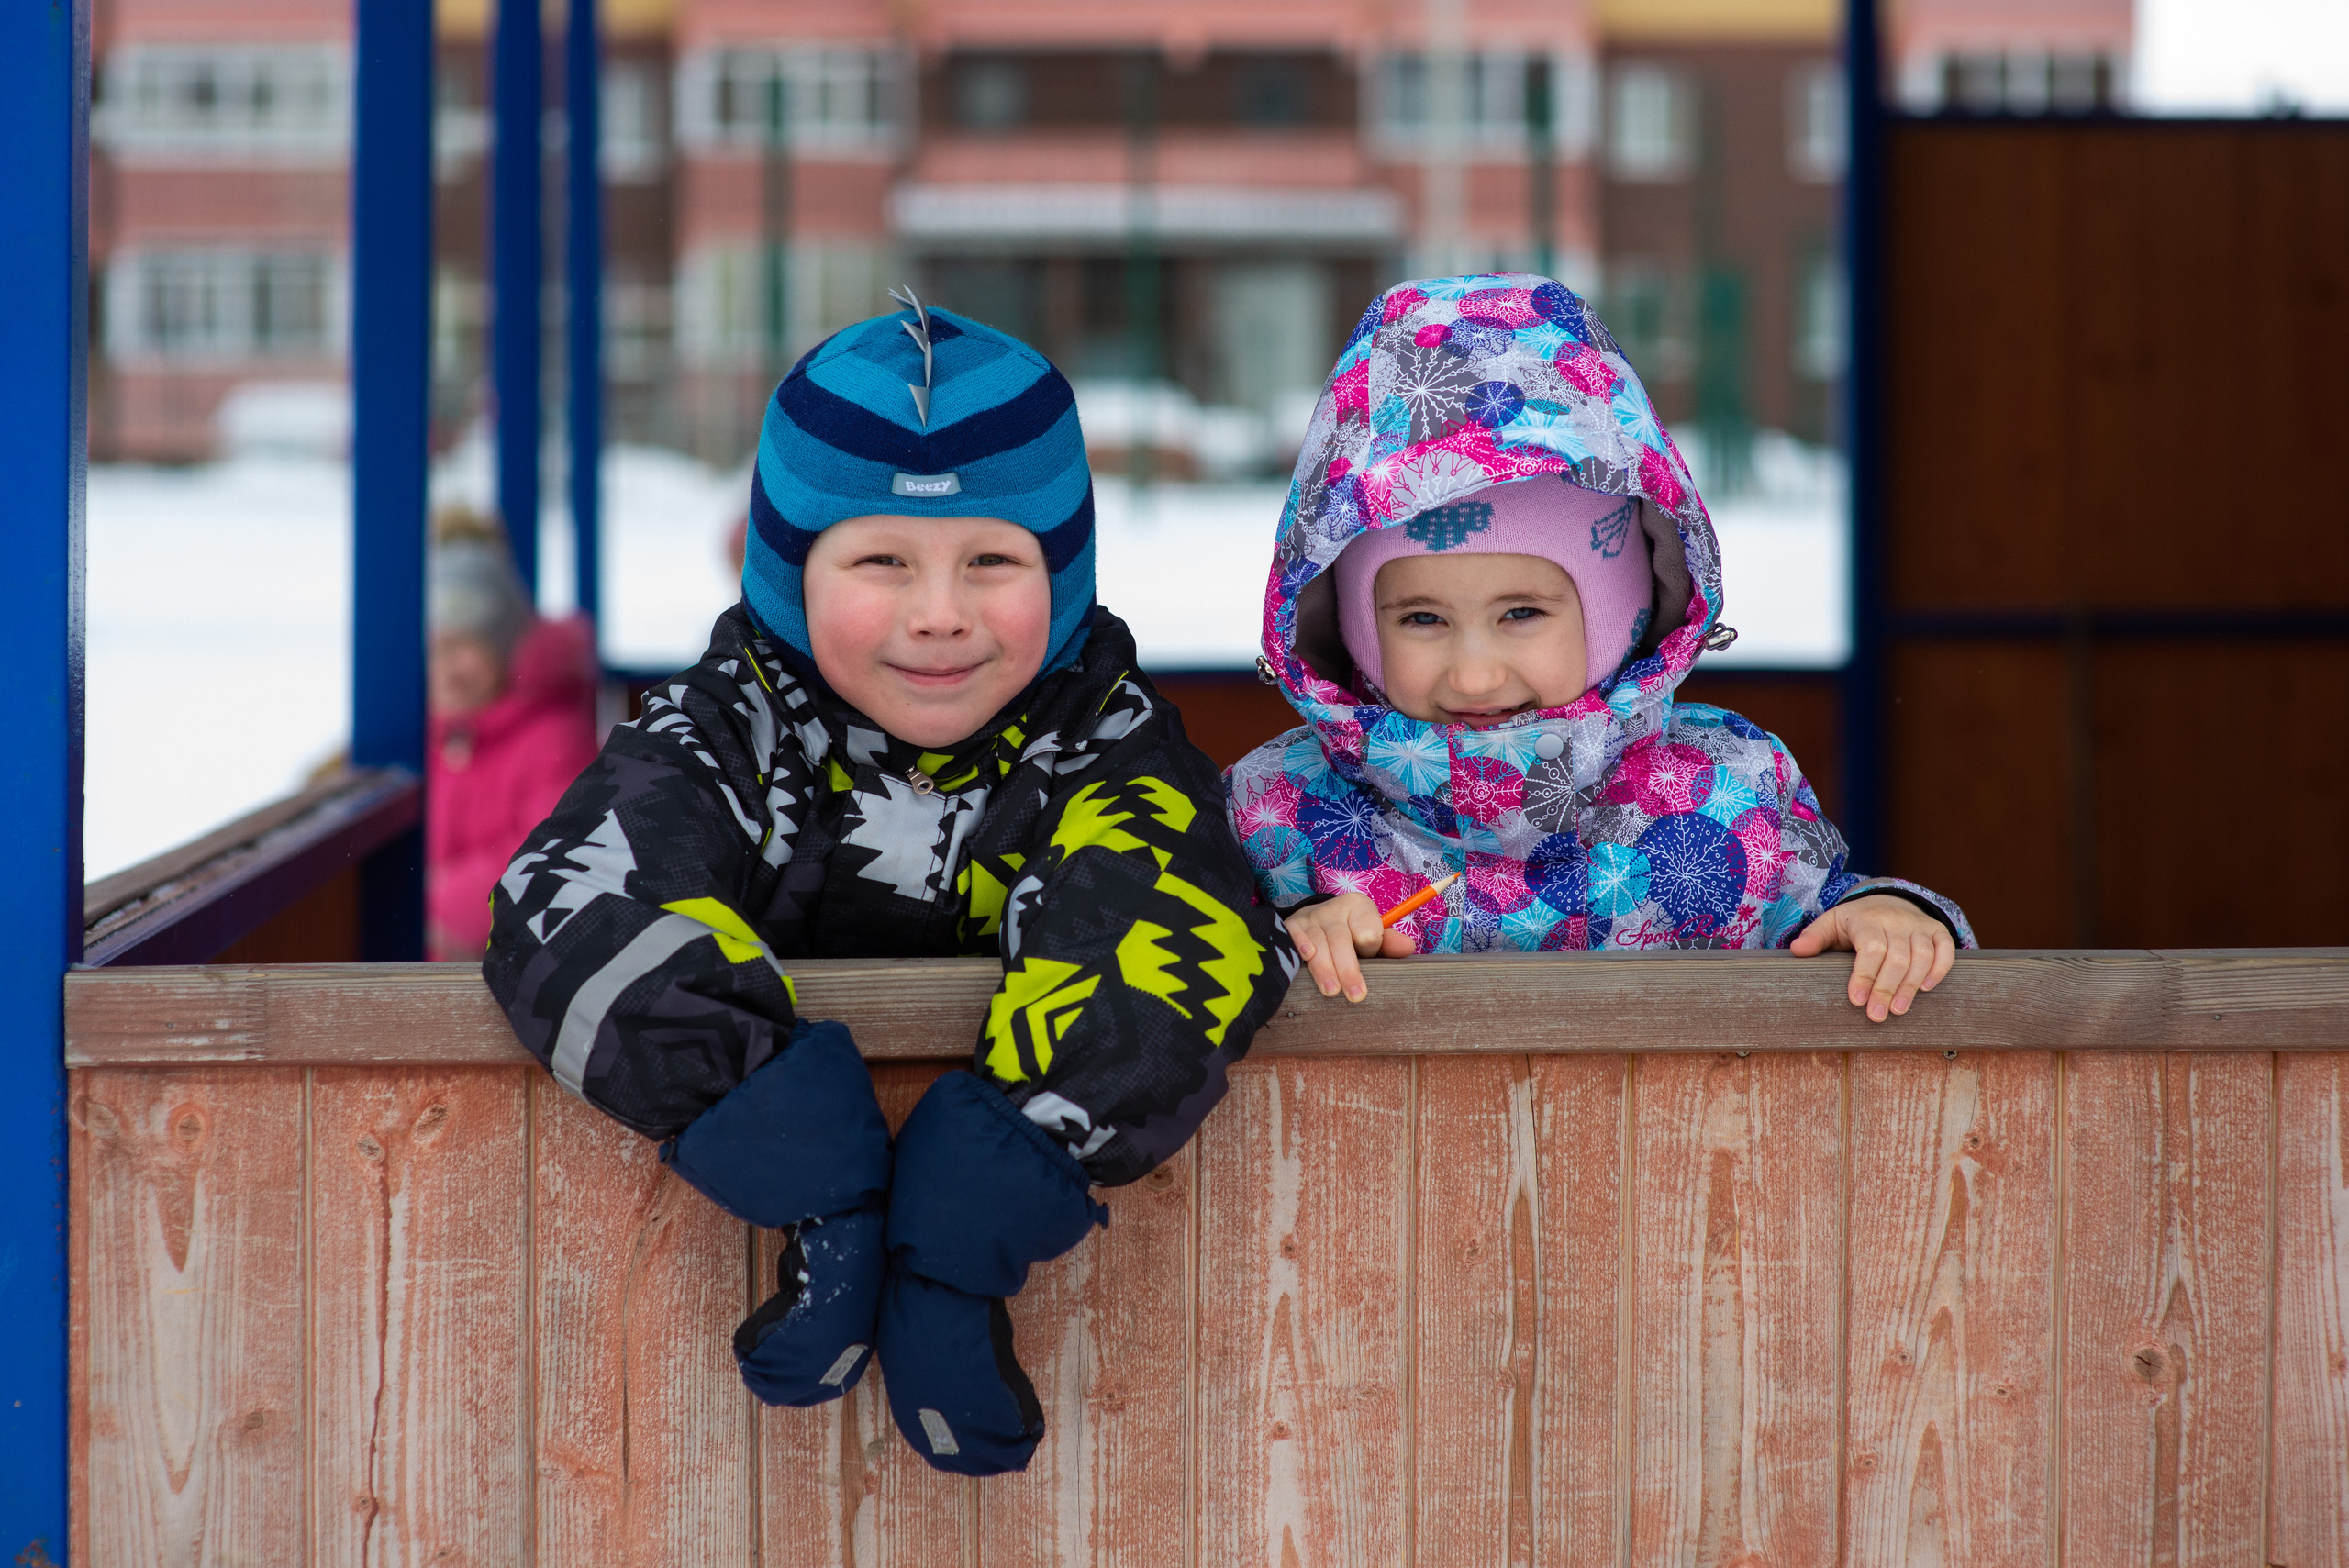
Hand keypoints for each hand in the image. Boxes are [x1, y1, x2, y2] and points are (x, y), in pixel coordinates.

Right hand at [1284, 893, 1413, 1002]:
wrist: (1315, 920)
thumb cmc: (1350, 935)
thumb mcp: (1370, 936)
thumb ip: (1388, 944)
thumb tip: (1408, 947)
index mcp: (1358, 907)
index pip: (1367, 931)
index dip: (1370, 950)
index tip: (1369, 960)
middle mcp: (1333, 909)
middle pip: (1342, 940)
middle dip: (1349, 970)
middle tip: (1356, 995)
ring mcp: (1311, 917)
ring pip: (1319, 943)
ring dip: (1325, 968)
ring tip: (1331, 992)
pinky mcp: (1291, 924)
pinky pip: (1294, 934)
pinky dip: (1299, 945)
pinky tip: (1304, 957)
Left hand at [1788, 894, 1955, 1022]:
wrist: (1887, 900)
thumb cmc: (1855, 921)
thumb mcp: (1831, 923)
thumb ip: (1815, 937)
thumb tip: (1797, 950)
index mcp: (1867, 919)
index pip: (1870, 948)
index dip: (1865, 975)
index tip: (1856, 1000)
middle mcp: (1896, 920)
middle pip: (1897, 957)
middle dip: (1886, 988)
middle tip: (1876, 1016)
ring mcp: (1919, 926)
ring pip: (1922, 956)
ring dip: (1911, 985)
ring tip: (1898, 1011)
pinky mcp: (1937, 932)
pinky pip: (1945, 950)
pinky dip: (1939, 969)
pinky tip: (1927, 989)